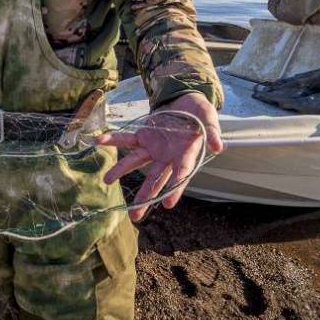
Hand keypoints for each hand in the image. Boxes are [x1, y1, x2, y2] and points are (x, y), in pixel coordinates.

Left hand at [96, 92, 222, 221]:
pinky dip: (113, 140)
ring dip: (121, 170)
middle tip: (135, 215)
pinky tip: (99, 140)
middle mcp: (168, 157)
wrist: (187, 103)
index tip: (168, 204)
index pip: (181, 175)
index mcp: (186, 155)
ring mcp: (154, 148)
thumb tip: (219, 147)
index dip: (175, 189)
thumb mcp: (210, 119)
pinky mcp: (144, 136)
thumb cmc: (201, 114)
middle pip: (155, 180)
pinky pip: (127, 140)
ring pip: (136, 162)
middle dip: (145, 197)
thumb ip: (213, 133)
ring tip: (106, 180)